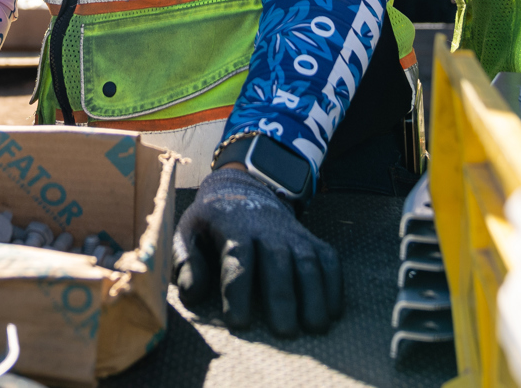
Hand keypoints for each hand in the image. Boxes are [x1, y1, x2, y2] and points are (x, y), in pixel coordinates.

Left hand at [172, 166, 343, 335]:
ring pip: (307, 261)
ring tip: (315, 328)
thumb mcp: (189, 232)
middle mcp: (267, 230)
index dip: (238, 289)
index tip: (238, 322)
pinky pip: (328, 259)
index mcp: (233, 227)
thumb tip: (191, 295)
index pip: (238, 258)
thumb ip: (186, 261)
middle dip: (282, 297)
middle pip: (278, 262)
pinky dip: (334, 284)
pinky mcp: (311, 240)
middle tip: (284, 333)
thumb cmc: (212, 222)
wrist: (244, 189)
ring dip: (314, 294)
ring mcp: (293, 234)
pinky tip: (334, 313)